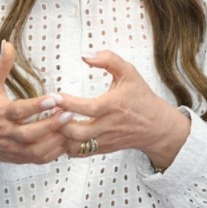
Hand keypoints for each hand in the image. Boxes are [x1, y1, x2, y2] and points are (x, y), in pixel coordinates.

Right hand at [0, 41, 72, 180]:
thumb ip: (1, 65)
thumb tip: (7, 43)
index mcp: (0, 115)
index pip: (19, 111)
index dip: (37, 106)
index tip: (55, 98)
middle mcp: (7, 134)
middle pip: (30, 134)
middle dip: (51, 125)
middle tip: (71, 112)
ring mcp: (14, 150)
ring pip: (37, 150)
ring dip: (56, 139)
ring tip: (73, 124)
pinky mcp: (21, 159)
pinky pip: (40, 159)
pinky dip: (55, 151)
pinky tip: (68, 138)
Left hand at [58, 51, 190, 169]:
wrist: (157, 126)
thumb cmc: (141, 96)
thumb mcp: (129, 72)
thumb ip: (108, 59)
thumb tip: (85, 54)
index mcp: (113, 106)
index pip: (88, 108)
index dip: (69, 103)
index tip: (55, 96)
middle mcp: (108, 126)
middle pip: (78, 132)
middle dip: (59, 123)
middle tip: (49, 111)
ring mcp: (105, 140)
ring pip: (77, 146)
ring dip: (61, 136)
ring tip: (52, 122)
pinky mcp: (103, 149)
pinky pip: (80, 152)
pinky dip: (67, 145)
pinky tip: (61, 133)